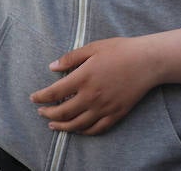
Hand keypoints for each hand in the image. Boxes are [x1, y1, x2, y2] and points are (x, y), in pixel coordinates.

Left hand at [30, 37, 155, 135]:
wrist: (147, 62)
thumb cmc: (120, 50)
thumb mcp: (93, 47)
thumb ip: (71, 58)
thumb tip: (52, 67)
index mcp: (83, 77)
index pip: (54, 93)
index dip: (41, 97)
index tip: (33, 98)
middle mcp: (91, 96)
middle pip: (63, 112)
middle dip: (48, 113)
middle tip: (41, 112)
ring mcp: (104, 108)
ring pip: (77, 125)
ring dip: (62, 126)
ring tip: (53, 124)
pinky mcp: (116, 114)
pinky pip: (96, 129)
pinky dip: (83, 131)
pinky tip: (77, 129)